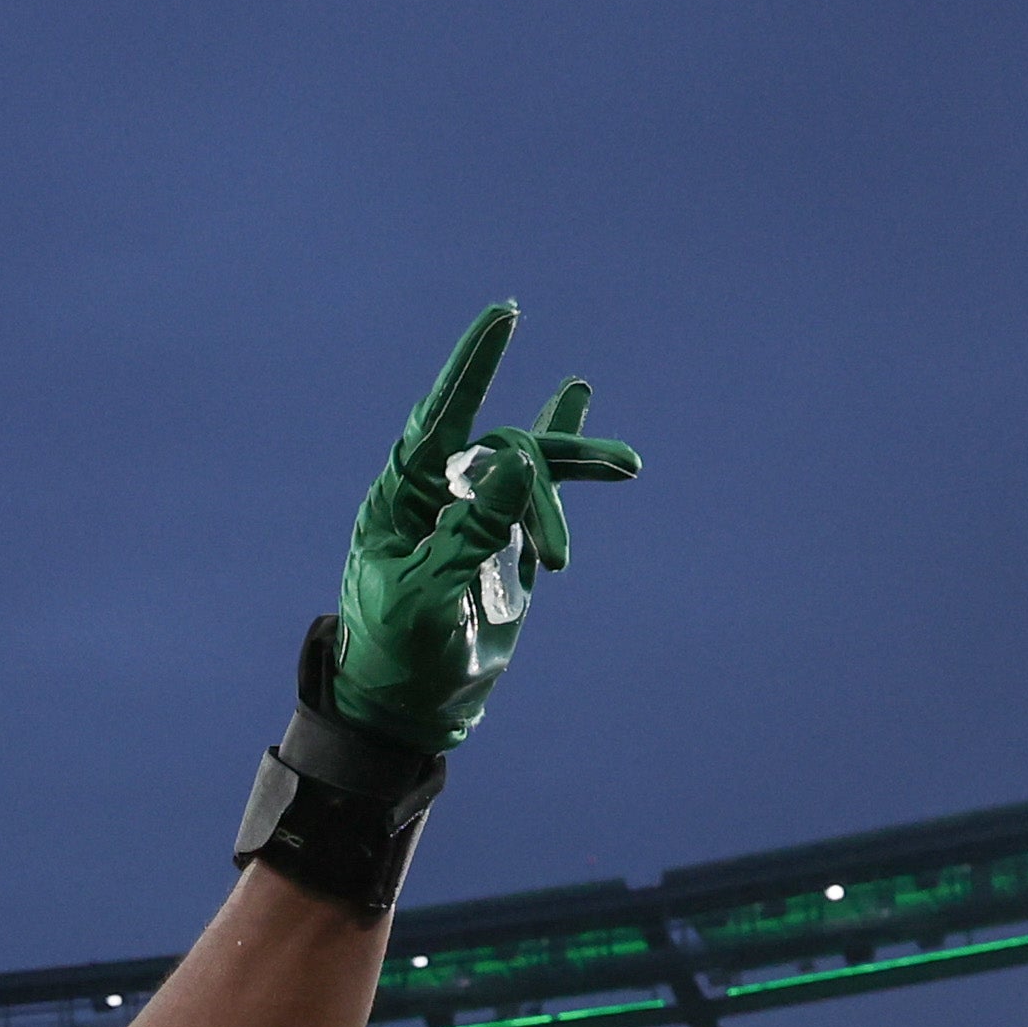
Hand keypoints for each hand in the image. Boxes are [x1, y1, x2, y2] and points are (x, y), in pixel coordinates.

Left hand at [322, 305, 642, 752]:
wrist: (410, 709)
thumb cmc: (399, 653)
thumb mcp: (429, 596)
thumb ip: (474, 531)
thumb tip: (520, 464)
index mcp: (404, 498)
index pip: (439, 417)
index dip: (473, 367)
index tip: (505, 317)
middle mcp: (439, 495)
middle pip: (502, 448)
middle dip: (557, 457)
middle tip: (623, 471)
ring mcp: (474, 517)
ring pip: (530, 472)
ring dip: (578, 466)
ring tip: (629, 467)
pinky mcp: (504, 545)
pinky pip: (539, 496)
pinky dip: (567, 471)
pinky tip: (589, 424)